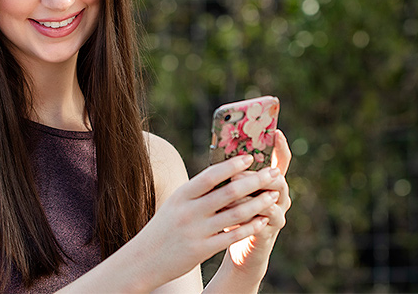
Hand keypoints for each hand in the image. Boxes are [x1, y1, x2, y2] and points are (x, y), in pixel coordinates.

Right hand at [133, 154, 282, 286]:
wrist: (143, 260)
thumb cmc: (163, 228)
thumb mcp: (174, 204)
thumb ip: (196, 192)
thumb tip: (222, 174)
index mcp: (182, 195)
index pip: (211, 174)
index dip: (232, 165)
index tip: (250, 157)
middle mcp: (189, 211)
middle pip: (229, 192)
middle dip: (255, 181)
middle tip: (273, 173)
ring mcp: (196, 231)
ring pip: (235, 214)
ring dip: (258, 203)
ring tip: (274, 195)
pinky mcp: (202, 250)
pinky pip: (232, 236)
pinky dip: (251, 227)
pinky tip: (263, 220)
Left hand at [227, 129, 291, 272]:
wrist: (238, 247)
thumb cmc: (233, 212)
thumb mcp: (233, 190)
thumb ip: (233, 174)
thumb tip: (221, 151)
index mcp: (271, 182)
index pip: (281, 160)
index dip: (281, 146)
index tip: (276, 131)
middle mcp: (279, 195)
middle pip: (278, 178)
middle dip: (258, 174)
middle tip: (237, 174)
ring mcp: (277, 213)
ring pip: (270, 199)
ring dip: (249, 195)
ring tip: (231, 192)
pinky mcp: (269, 231)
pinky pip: (262, 220)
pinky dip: (247, 215)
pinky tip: (231, 213)